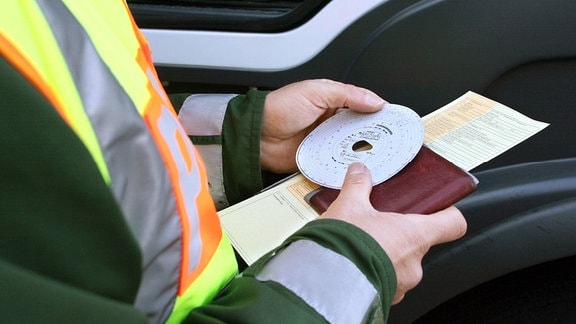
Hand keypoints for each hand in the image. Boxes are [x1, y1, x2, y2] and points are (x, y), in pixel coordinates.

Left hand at [261, 79, 385, 172]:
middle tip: (391, 143)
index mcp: (333, 103)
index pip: (364, 107)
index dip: (379, 114)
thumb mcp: (316, 91)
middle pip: (361, 131)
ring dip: (362, 153)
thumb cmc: (278, 108)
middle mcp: (332, 123)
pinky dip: (346, 166)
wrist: (256, 135)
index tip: (395, 122)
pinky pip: (337, 164)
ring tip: (379, 157)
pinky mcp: (318, 160)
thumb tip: (375, 101)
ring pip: (352, 149)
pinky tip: (356, 168)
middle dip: (375, 137)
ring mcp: (325, 143)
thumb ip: (347, 94)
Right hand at [319, 162, 466, 303]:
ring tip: (360, 246)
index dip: (447, 214)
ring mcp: (401, 284)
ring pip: (401, 264)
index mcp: (414, 235)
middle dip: (399, 235)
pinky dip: (374, 272)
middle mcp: (414, 263)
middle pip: (419, 243)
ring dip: (385, 255)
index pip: (452, 224)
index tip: (440, 208)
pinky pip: (386, 282)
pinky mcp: (385, 298)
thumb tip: (360, 172)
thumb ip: (358, 187)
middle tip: (379, 226)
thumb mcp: (349, 206)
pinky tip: (354, 263)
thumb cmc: (343, 246)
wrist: (325, 282)